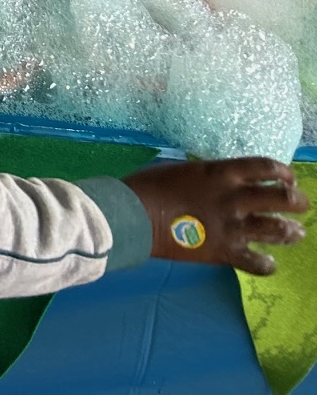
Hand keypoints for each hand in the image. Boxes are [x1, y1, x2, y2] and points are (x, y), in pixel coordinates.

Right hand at [125, 157, 307, 274]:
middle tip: (299, 204)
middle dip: (297, 201)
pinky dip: (266, 265)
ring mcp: (232, 226)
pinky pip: (257, 263)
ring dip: (291, 231)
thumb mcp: (182, 170)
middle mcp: (234, 198)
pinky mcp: (224, 252)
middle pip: (282, 197)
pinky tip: (267, 262)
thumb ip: (207, 176)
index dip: (283, 172)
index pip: (266, 167)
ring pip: (278, 229)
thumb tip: (217, 183)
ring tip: (295, 232)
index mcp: (221, 173)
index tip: (288, 177)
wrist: (133, 215)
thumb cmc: (149, 186)